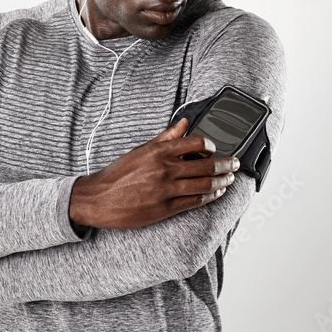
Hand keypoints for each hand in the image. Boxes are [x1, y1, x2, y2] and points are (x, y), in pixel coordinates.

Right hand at [70, 117, 241, 229]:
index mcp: (158, 151)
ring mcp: (166, 190)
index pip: (197, 143)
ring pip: (205, 185)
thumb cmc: (117, 174)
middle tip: (235, 164)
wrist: (96, 199)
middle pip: (207, 165)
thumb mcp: (141, 150)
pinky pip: (195, 201)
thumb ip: (166, 136)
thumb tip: (184, 123)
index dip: (212, 146)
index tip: (216, 149)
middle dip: (226, 165)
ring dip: (222, 181)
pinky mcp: (165, 208)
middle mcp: (164, 169)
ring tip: (229, 179)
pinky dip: (210, 196)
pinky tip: (216, 193)